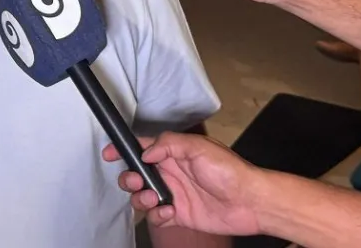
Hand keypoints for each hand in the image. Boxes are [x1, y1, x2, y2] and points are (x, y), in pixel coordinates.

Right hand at [103, 132, 263, 235]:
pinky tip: (169, 213)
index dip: (123, 149)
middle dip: (129, 178)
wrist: (250, 202)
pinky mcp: (179, 214)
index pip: (141, 147)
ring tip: (154, 199)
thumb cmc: (229, 171)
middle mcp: (169, 172)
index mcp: (172, 153)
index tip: (109, 153)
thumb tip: (145, 153)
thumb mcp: (199, 147)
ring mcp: (173, 194)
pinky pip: (156, 217)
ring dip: (141, 198)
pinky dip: (157, 216)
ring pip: (141, 196)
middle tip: (137, 182)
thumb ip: (168, 144)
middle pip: (135, 174)